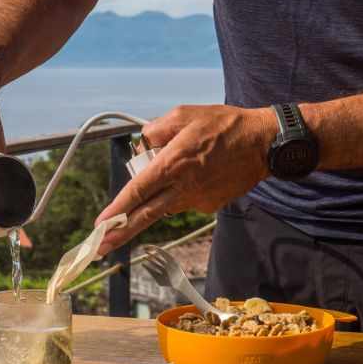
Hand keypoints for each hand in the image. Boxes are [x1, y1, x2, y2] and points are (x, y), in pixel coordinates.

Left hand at [95, 104, 277, 255]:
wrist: (263, 144)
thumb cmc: (224, 125)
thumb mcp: (183, 114)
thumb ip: (155, 130)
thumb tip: (142, 148)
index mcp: (172, 163)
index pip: (137, 192)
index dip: (116, 210)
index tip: (100, 225)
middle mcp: (182, 187)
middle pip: (144, 216)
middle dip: (119, 235)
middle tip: (98, 249)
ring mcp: (196, 200)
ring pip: (165, 205)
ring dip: (158, 197)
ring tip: (183, 166)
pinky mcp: (208, 207)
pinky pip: (184, 200)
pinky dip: (182, 190)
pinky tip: (199, 172)